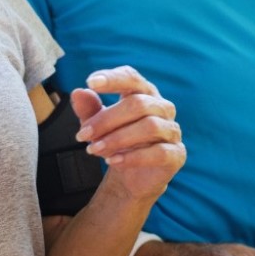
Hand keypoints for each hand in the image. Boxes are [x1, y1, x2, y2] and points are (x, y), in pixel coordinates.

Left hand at [69, 66, 184, 201]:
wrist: (133, 177)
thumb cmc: (117, 143)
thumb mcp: (98, 126)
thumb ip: (89, 109)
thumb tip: (78, 93)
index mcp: (144, 93)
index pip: (132, 78)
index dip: (114, 78)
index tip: (90, 82)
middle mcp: (162, 107)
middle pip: (139, 104)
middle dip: (107, 119)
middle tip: (82, 134)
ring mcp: (172, 130)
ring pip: (150, 126)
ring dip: (117, 138)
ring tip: (94, 149)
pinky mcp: (177, 154)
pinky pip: (159, 152)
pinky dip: (133, 157)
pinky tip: (113, 161)